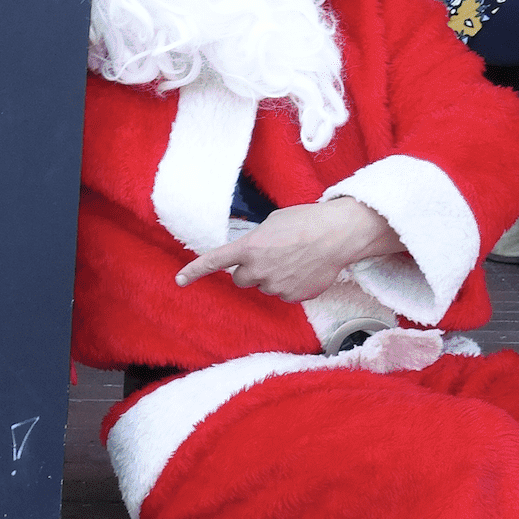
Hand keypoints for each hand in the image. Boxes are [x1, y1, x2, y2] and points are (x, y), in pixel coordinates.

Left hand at [174, 198, 405, 303]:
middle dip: (251, 270)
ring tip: (295, 258)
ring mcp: (275, 285)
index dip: (195, 271)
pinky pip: (283, 294)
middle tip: (271, 256)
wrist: (338, 234)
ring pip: (264, 286)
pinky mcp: (293, 296)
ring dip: (272, 276)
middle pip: (241, 279)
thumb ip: (256, 241)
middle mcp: (258, 269)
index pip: (215, 261)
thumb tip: (252, 254)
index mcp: (249, 247)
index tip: (179, 281)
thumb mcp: (272, 223)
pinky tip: (305, 269)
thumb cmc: (306, 221)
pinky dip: (291, 285)